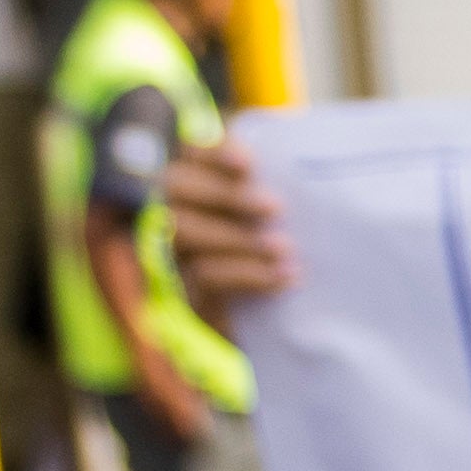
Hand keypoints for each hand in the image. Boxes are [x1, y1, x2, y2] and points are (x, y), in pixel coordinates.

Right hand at [163, 138, 296, 317]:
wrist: (282, 322)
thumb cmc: (285, 250)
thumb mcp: (285, 214)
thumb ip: (279, 181)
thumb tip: (296, 148)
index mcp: (197, 178)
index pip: (191, 151)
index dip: (213, 151)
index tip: (249, 163)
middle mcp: (173, 208)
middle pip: (176, 186)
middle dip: (226, 195)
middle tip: (277, 208)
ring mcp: (175, 250)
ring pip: (185, 232)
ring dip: (239, 238)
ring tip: (285, 249)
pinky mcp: (188, 290)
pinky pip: (205, 276)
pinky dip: (248, 275)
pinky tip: (284, 277)